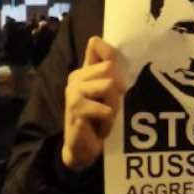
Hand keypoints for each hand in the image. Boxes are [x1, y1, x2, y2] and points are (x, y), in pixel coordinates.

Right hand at [62, 36, 124, 171]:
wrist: (82, 148)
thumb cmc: (97, 119)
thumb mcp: (107, 94)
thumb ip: (109, 72)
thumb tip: (104, 45)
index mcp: (84, 71)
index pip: (97, 46)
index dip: (111, 54)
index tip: (118, 73)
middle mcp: (76, 78)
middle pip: (110, 68)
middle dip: (119, 89)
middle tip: (113, 105)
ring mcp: (74, 93)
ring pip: (110, 85)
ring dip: (114, 106)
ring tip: (107, 117)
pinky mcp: (75, 110)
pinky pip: (104, 109)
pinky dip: (108, 122)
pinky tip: (102, 129)